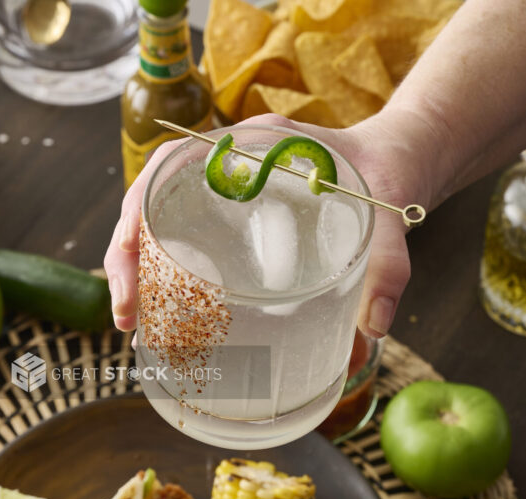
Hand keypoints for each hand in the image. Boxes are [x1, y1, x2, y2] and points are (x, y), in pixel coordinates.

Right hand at [104, 113, 430, 337]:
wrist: (398, 163)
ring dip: (138, 269)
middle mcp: (228, 163)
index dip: (139, 209)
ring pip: (159, 222)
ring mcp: (225, 190)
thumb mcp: (392, 216)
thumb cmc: (389, 177)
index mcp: (254, 145)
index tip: (127, 257)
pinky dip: (164, 273)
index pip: (172, 164)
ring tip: (132, 323)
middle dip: (127, 256)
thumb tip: (374, 326)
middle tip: (127, 314)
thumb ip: (389, 266)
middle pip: (151, 199)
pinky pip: (184, 238)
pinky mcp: (232, 218)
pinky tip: (163, 313)